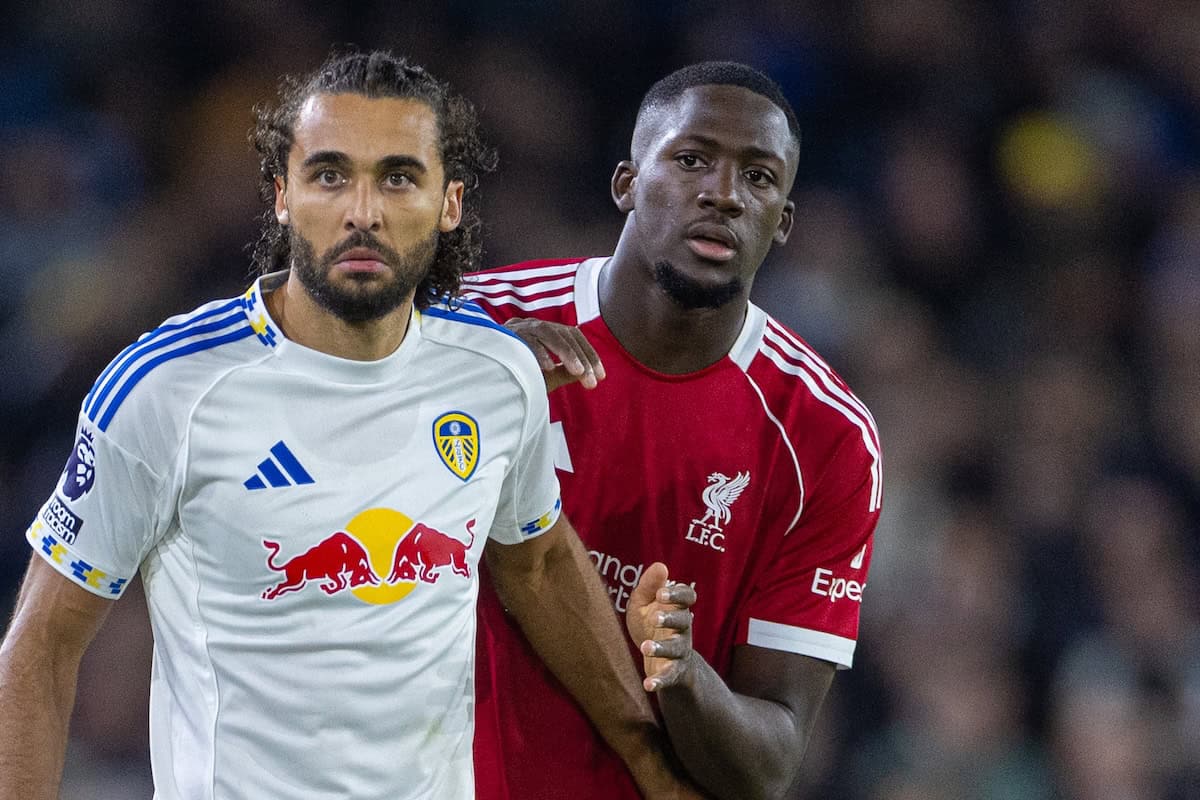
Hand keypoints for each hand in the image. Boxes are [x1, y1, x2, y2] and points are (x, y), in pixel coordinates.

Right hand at [504, 318, 604, 391]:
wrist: (481, 377)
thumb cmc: (513, 377)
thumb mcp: (544, 376)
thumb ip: (564, 372)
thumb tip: (587, 372)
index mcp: (543, 333)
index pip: (573, 336)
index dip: (589, 354)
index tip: (601, 377)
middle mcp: (532, 325)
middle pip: (564, 333)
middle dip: (582, 358)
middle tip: (592, 381)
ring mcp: (517, 328)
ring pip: (547, 333)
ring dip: (565, 353)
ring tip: (578, 373)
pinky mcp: (502, 335)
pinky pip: (524, 340)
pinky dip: (537, 353)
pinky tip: (548, 369)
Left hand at [626, 562, 696, 691]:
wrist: (660, 661)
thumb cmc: (650, 626)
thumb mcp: (644, 604)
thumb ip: (649, 585)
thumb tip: (661, 566)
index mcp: (677, 608)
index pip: (688, 596)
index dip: (678, 594)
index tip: (661, 593)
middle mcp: (683, 629)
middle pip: (684, 621)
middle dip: (670, 619)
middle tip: (654, 619)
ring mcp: (680, 651)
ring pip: (677, 649)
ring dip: (662, 648)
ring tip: (645, 647)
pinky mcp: (674, 672)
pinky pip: (670, 676)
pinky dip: (660, 681)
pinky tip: (647, 685)